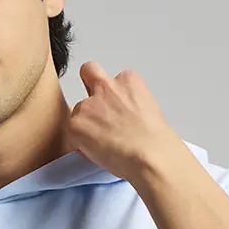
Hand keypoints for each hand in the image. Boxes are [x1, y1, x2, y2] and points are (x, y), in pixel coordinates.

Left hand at [66, 62, 179, 185]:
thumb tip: (123, 119)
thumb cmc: (156, 142)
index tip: (115, 110)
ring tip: (102, 144)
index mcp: (129, 82)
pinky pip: (72, 135)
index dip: (112, 95)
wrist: (149, 156)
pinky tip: (97, 152)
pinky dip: (80, 145)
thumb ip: (130, 106)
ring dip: (85, 125)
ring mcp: (89, 104)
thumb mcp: (149, 110)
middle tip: (95, 110)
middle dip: (88, 85)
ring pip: (78, 111)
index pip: (114, 80)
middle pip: (89, 72)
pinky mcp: (76, 124)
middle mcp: (106, 87)